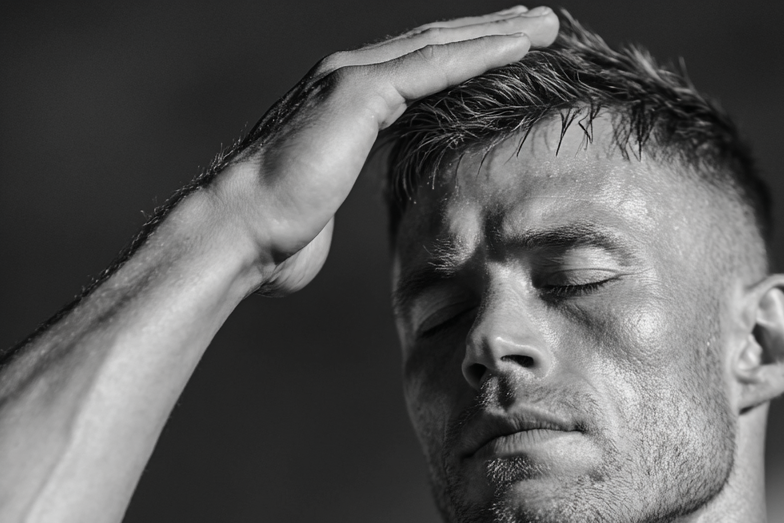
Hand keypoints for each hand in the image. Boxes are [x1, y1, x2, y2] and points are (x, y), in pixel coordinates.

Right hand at [211, 7, 558, 295]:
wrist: (239, 231)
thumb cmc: (275, 239)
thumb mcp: (318, 214)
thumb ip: (330, 205)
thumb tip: (321, 234)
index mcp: (343, 107)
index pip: (416, 74)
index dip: (462, 61)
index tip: (504, 57)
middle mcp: (347, 79)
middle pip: (434, 47)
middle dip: (489, 34)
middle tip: (537, 23)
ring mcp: (351, 78)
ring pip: (440, 46)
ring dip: (497, 34)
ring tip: (544, 24)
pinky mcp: (358, 91)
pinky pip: (433, 65)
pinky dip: (479, 53)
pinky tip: (518, 46)